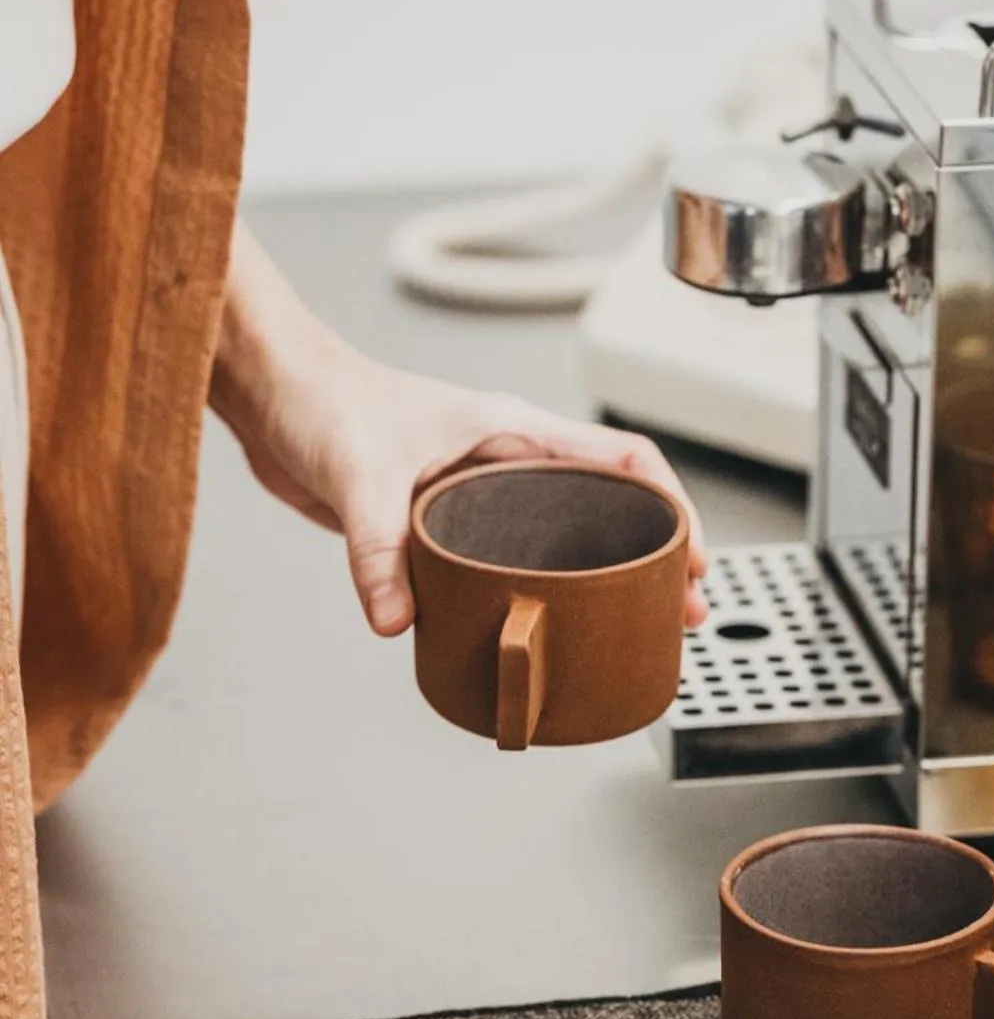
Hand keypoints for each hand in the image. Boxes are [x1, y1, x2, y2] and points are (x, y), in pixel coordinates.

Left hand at [210, 226, 708, 635]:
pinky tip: (541, 623)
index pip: (622, 459)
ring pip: (566, 534)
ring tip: (635, 625)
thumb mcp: (360, 476)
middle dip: (654, 556)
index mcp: (514, 431)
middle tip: (680, 610)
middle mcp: (508, 459)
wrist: (276, 393)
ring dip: (605, 576)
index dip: (669, 506)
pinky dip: (540, 587)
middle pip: (610, 505)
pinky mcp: (445, 518)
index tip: (691, 555)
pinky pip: (512, 555)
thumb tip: (397, 620)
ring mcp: (481, 489)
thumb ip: (378, 550)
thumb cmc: (325, 400)